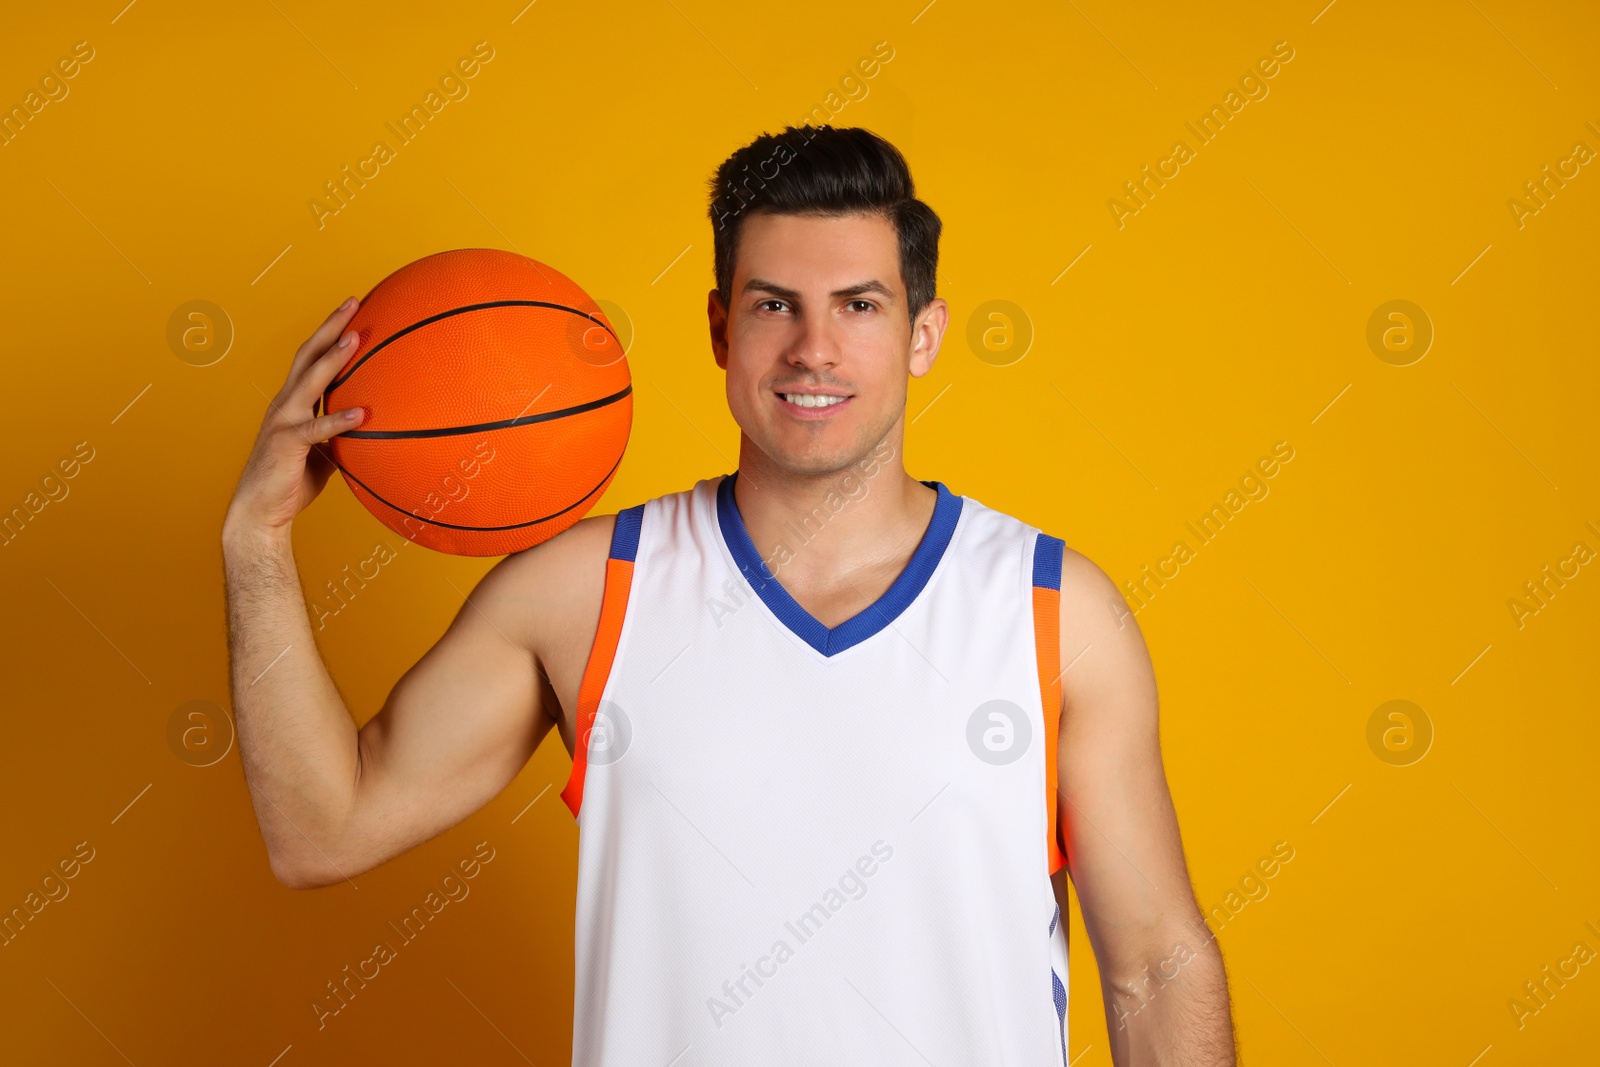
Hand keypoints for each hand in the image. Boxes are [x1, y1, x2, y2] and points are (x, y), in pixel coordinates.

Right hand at [224, 296, 366, 540]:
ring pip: (309, 382)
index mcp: (293, 402)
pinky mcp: (286, 444)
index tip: (352, 310)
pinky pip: (316, 429)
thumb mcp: (324, 452)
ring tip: (356, 339)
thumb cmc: (292, 482)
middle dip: (331, 327)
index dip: (330, 332)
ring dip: (333, 359)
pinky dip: (339, 420)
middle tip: (354, 302)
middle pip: (308, 356)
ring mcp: (283, 421)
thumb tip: (373, 428)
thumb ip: (342, 434)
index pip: (312, 358)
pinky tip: (362, 413)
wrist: (259, 513)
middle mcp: (285, 404)